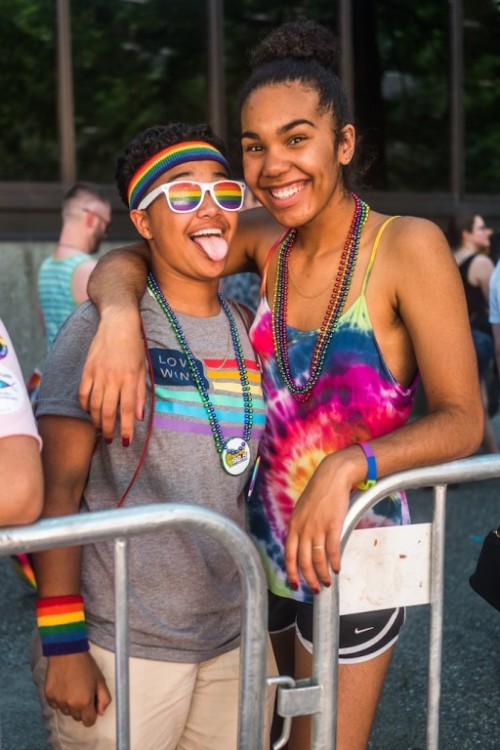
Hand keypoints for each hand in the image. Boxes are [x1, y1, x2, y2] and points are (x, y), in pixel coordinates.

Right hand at [45, 651, 111, 726]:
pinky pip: (56, 705)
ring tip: (73, 687)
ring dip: (70, 704)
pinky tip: (64, 686)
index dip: (92, 714)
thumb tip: (100, 712)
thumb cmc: (86, 665)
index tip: (92, 704)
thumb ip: (104, 698)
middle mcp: (70, 705)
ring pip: (66, 711)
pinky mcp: (48, 696)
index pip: (89, 722)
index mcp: (84, 702)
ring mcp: (58, 701)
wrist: (66, 652)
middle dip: (81, 708)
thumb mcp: (100, 680)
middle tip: (83, 692)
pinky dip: (60, 699)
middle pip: (77, 717)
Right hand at [79, 308, 145, 443]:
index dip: (127, 428)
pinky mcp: (87, 369)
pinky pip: (83, 392)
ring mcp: (98, 373)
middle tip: (109, 440)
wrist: (118, 322)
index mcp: (130, 378)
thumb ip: (140, 393)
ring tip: (100, 429)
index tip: (126, 441)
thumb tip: (140, 416)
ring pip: (94, 405)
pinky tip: (89, 411)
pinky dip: (85, 405)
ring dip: (96, 420)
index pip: (128, 410)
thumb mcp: (143, 368)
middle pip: (108, 411)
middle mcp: (114, 378)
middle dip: (108, 429)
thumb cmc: (134, 346)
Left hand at [285, 453, 357, 590]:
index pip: (289, 555)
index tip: (295, 585)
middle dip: (309, 579)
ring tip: (327, 582)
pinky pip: (333, 550)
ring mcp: (318, 528)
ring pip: (318, 559)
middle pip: (303, 562)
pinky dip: (335, 562)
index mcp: (293, 526)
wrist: (331, 477)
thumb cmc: (317, 493)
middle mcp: (303, 529)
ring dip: (323, 574)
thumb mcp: (301, 510)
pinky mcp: (333, 525)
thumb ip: (299, 528)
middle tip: (315, 589)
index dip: (292, 572)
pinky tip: (337, 569)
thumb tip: (301, 545)